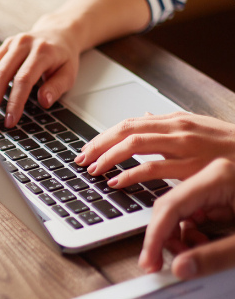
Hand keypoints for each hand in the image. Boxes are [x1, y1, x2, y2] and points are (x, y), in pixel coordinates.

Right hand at [0, 18, 80, 127]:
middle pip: (0, 74)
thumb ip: (57, 87)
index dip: (15, 102)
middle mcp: (22, 44)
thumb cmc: (63, 57)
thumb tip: (44, 101)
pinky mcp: (0, 49)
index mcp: (42, 51)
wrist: (58, 32)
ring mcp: (9, 45)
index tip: (10, 120)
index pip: (24, 79)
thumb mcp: (69, 73)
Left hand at [74, 113, 234, 187]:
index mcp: (177, 120)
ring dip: (108, 157)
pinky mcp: (195, 166)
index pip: (130, 124)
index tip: (86, 149)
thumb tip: (141, 117)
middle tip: (80, 159)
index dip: (103, 136)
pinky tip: (115, 182)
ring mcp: (187, 146)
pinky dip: (130, 174)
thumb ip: (168, 125)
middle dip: (98, 145)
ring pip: (135, 144)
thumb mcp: (200, 129)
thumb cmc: (234, 147)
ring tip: (92, 170)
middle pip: (126, 130)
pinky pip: (154, 168)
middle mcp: (179, 129)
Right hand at [139, 158, 234, 278]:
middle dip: (166, 237)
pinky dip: (190, 228)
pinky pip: (191, 208)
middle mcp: (212, 171)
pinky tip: (202, 239)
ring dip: (177, 234)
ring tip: (193, 251)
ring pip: (177, 207)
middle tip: (169, 262)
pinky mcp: (219, 187)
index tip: (149, 260)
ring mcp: (214, 177)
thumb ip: (216, 256)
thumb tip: (181, 269)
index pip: (171, 206)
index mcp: (218, 175)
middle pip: (169, 206)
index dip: (156, 236)